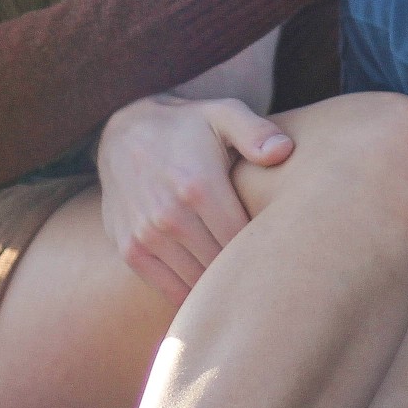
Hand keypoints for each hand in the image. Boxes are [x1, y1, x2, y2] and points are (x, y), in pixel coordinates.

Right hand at [96, 95, 293, 302]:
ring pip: (197, 281)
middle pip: (222, 265)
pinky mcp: (130, 250)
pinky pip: (168, 288)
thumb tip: (283, 151)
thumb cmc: (186, 126)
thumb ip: (256, 132)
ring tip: (238, 277)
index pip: (243, 240)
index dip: (263, 247)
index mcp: (199, 186)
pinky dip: (189, 293)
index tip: (278, 246)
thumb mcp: (222, 114)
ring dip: (217, 283)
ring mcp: (146, 236)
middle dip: (243, 268)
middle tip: (263, 268)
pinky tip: (207, 285)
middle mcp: (170, 216)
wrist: (123, 133)